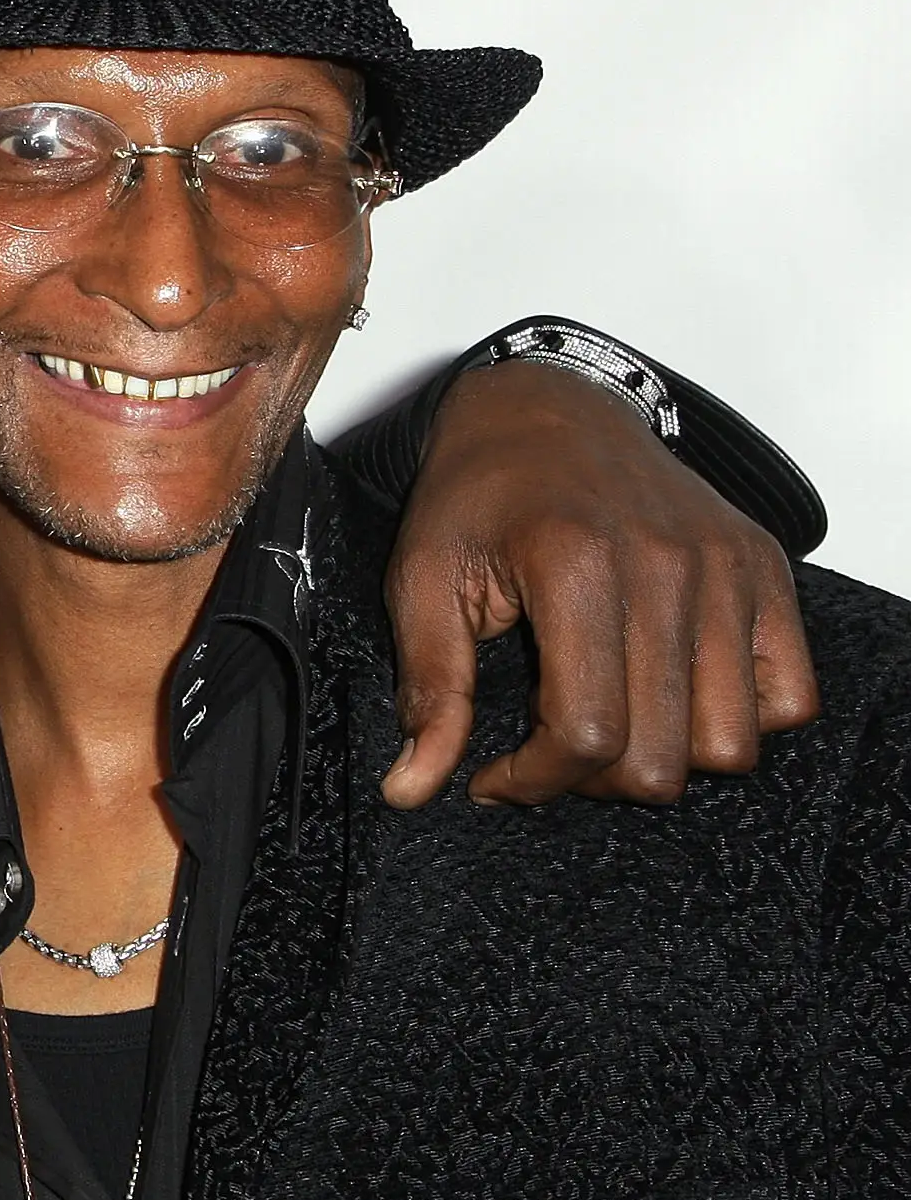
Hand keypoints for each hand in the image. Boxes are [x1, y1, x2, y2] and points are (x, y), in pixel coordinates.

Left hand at [381, 360, 818, 806]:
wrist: (545, 409)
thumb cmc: (479, 492)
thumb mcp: (423, 580)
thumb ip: (430, 690)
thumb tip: (410, 791)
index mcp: (575, 563)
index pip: (584, 732)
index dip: (533, 780)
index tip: (494, 776)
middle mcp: (667, 566)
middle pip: (660, 756)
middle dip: (591, 779)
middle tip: (546, 746)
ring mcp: (727, 568)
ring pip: (729, 743)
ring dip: (664, 758)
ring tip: (608, 722)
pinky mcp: (765, 570)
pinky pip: (790, 697)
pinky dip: (737, 721)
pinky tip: (670, 696)